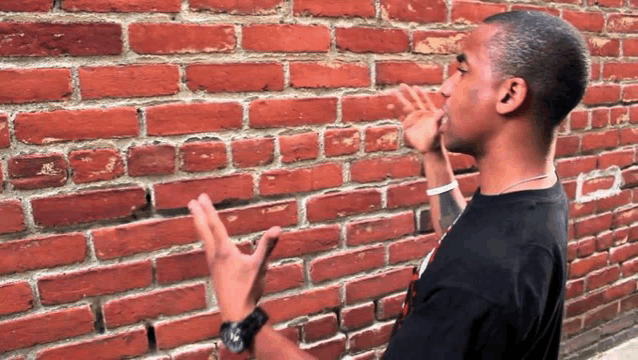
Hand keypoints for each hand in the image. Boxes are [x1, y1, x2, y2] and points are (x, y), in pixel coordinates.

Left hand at [188, 194, 280, 321]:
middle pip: (204, 231)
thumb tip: (277, 229)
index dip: (208, 210)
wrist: (236, 314)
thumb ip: (267, 246)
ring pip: (204, 240)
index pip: (215, 226)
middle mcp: (215, 256)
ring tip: (197, 217)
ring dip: (201, 226)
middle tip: (192, 202)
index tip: (201, 198)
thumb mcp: (260, 266)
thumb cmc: (248, 290)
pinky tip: (210, 243)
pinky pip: (208, 249)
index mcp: (224, 251)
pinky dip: (206, 239)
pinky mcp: (216, 272)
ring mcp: (213, 264)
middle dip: (198, 215)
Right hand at [389, 84, 446, 153]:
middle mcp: (420, 113)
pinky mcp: (407, 124)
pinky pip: (400, 116)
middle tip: (402, 85)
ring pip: (405, 106)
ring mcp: (413, 118)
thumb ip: (438, 120)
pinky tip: (390, 106)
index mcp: (429, 112)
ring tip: (393, 92)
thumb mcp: (437, 129)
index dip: (420, 94)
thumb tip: (441, 111)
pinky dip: (395, 111)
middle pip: (413, 101)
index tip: (415, 87)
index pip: (424, 101)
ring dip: (399, 99)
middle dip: (407, 93)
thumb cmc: (435, 139)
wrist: (429, 148)